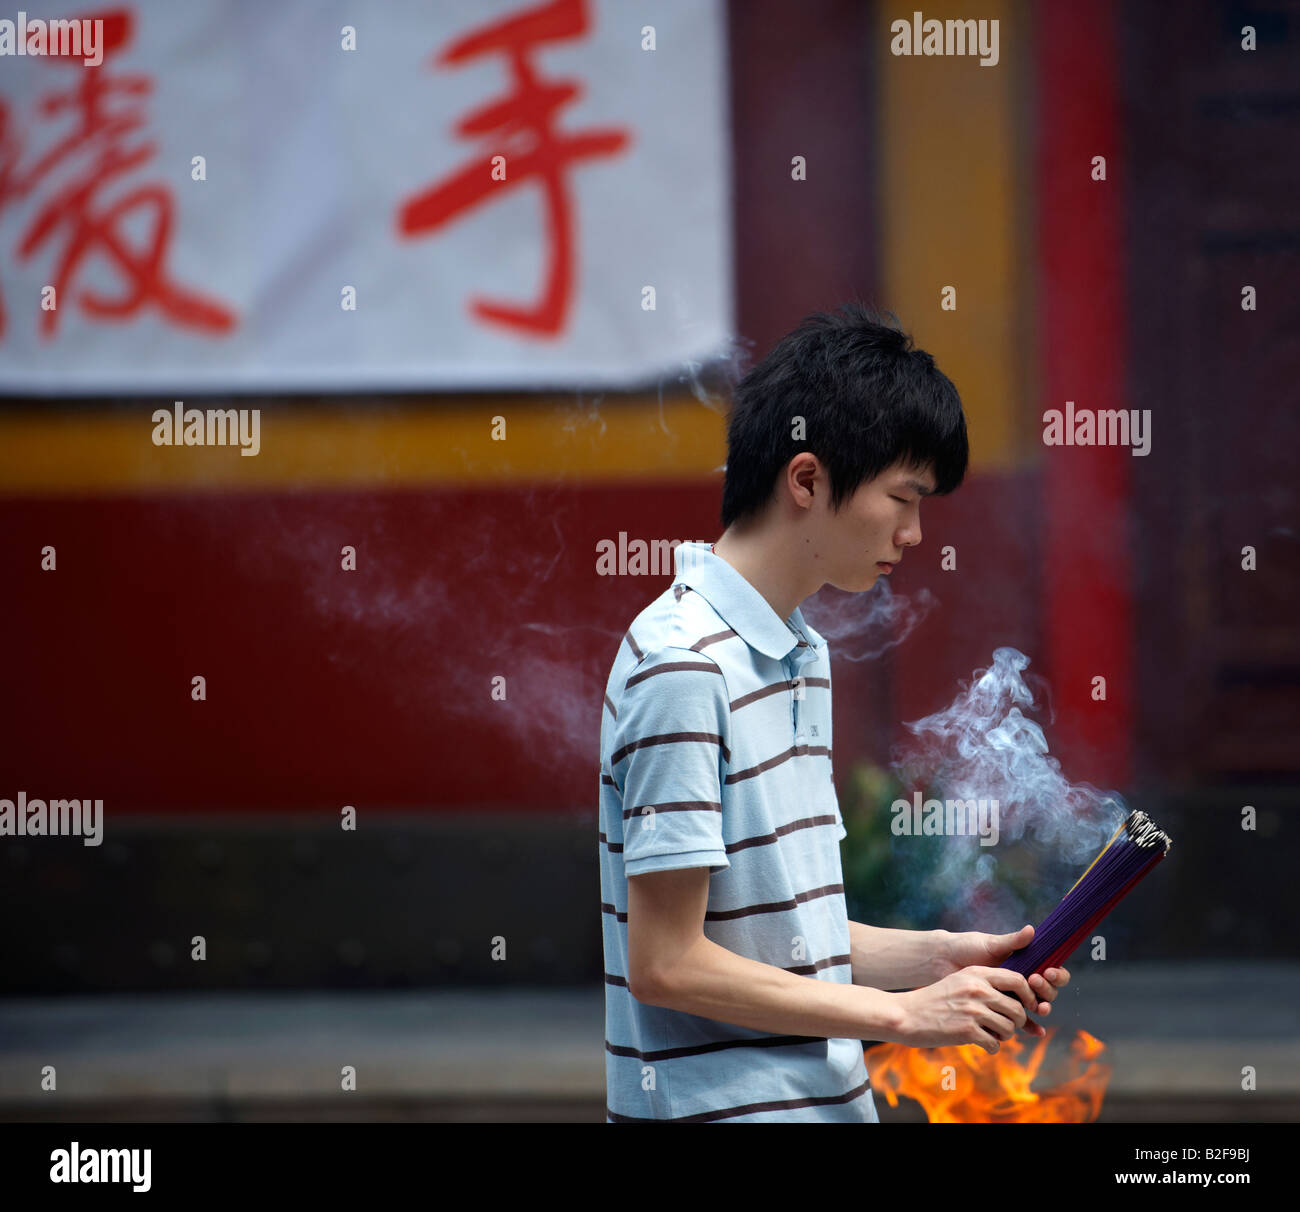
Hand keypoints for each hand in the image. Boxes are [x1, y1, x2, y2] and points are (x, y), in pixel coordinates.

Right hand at [894, 965, 1040, 1053]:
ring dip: (1004, 1035)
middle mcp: (977, 989)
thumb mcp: (959, 981)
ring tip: (992, 1034)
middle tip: (1007, 1026)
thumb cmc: (935, 1000)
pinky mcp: (967, 1030)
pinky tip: (982, 1043)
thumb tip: (1017, 997)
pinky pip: (995, 1043)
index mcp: (976, 973)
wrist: (907, 1015)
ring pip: (1009, 1028)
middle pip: (1017, 1008)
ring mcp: (973, 1010)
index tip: (1026, 1006)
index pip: (1017, 979)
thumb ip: (984, 984)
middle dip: (1017, 1021)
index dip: (1027, 995)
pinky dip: (992, 1047)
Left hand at [935, 925, 1070, 1028]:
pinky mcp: (1002, 1009)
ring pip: (1038, 1006)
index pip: (1051, 971)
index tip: (1047, 971)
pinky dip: (1031, 1026)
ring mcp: (1014, 996)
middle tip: (1035, 981)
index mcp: (1025, 963)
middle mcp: (1023, 981)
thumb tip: (1032, 930)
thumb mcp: (990, 945)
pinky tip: (1037, 1031)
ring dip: (1042, 1007)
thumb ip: (1012, 942)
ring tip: (1038, 1007)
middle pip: (1048, 990)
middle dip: (1047, 989)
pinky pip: (1021, 1021)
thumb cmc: (967, 948)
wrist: (944, 963)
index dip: (1056, 974)